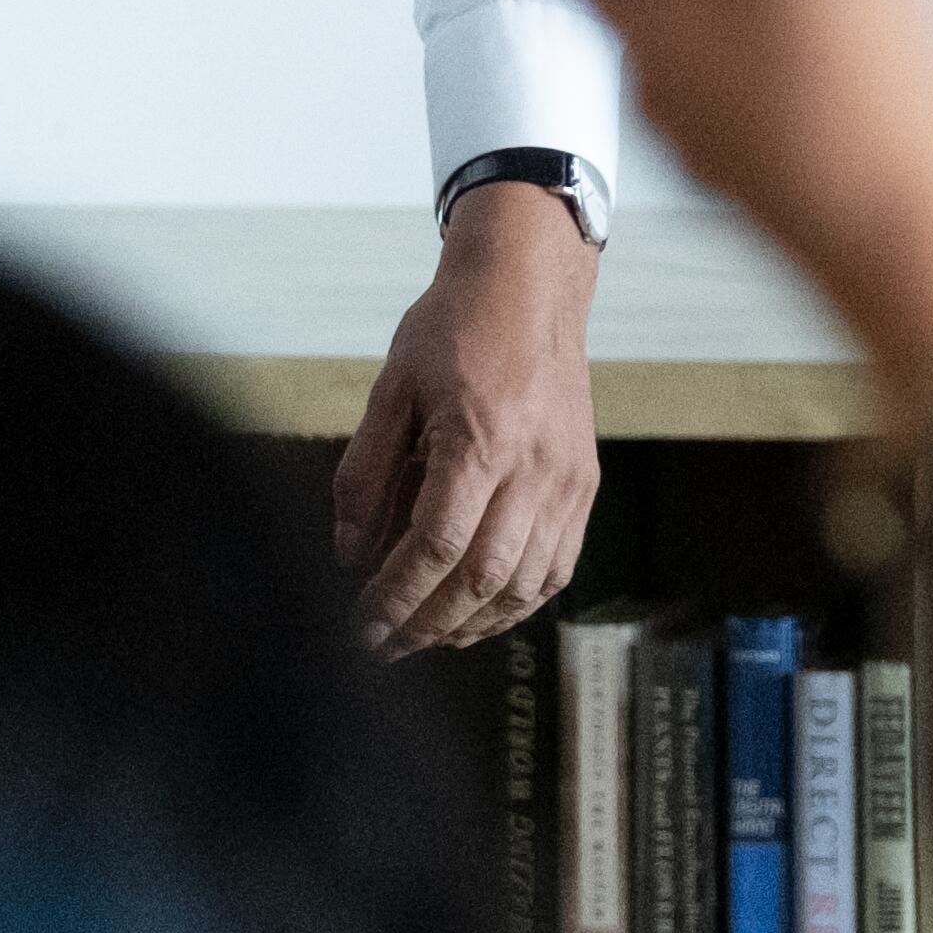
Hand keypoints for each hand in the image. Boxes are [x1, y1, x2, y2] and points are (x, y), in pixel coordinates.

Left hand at [332, 188, 597, 656]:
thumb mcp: (391, 387)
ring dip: (472, 624)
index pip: (437, 545)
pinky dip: (516, 603)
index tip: (361, 623)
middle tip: (382, 647)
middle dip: (427, 624)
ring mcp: (568, 481)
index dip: (396, 595)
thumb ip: (365, 471)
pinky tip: (478, 614)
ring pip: (525, 584)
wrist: (530, 286)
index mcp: (482, 438)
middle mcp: (535, 468)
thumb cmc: (454, 327)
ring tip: (423, 638)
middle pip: (483, 578)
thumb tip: (348, 551)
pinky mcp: (584, 485)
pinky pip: (557, 567)